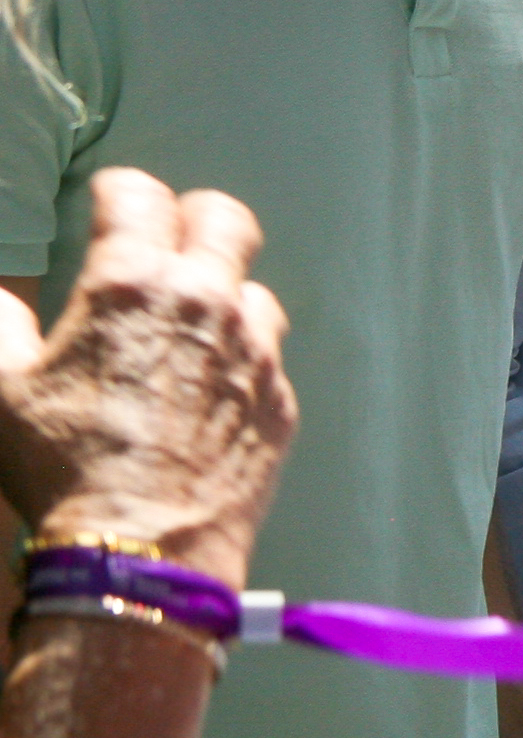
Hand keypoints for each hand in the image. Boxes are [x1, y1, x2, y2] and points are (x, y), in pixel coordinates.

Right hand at [0, 169, 296, 582]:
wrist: (143, 544)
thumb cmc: (60, 464)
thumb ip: (2, 324)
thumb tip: (5, 297)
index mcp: (131, 284)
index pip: (139, 195)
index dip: (119, 192)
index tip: (108, 204)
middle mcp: (205, 302)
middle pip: (225, 219)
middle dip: (194, 218)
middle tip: (168, 241)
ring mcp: (254, 349)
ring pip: (254, 290)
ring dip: (223, 296)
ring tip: (188, 327)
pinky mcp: (280, 398)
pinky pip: (267, 356)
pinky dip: (239, 359)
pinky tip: (208, 388)